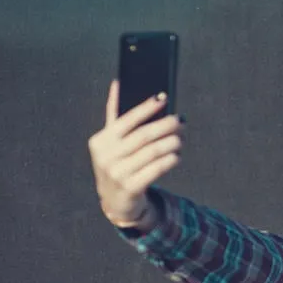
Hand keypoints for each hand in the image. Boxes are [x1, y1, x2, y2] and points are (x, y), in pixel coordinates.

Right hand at [88, 81, 182, 227]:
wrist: (115, 200)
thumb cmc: (117, 163)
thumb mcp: (111, 141)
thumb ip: (114, 114)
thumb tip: (118, 82)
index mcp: (101, 141)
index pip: (127, 120)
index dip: (146, 108)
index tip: (163, 98)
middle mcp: (106, 157)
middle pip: (143, 136)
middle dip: (165, 125)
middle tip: (181, 120)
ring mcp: (117, 174)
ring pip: (153, 152)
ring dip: (171, 142)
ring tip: (181, 138)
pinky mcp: (131, 188)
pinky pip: (156, 169)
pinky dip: (170, 160)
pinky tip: (176, 155)